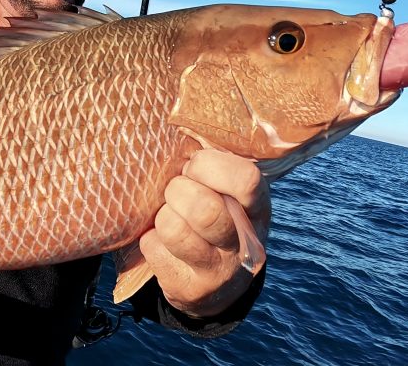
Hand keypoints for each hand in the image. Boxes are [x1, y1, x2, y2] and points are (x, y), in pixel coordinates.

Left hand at [139, 149, 270, 316]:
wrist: (217, 284)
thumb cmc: (217, 217)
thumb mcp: (229, 192)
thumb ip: (215, 164)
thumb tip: (178, 119)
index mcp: (258, 207)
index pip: (245, 179)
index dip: (209, 166)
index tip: (193, 165)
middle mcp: (245, 241)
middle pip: (205, 209)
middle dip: (178, 191)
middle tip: (175, 191)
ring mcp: (219, 269)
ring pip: (175, 229)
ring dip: (163, 215)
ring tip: (169, 215)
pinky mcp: (190, 288)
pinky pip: (153, 248)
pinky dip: (150, 238)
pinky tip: (163, 241)